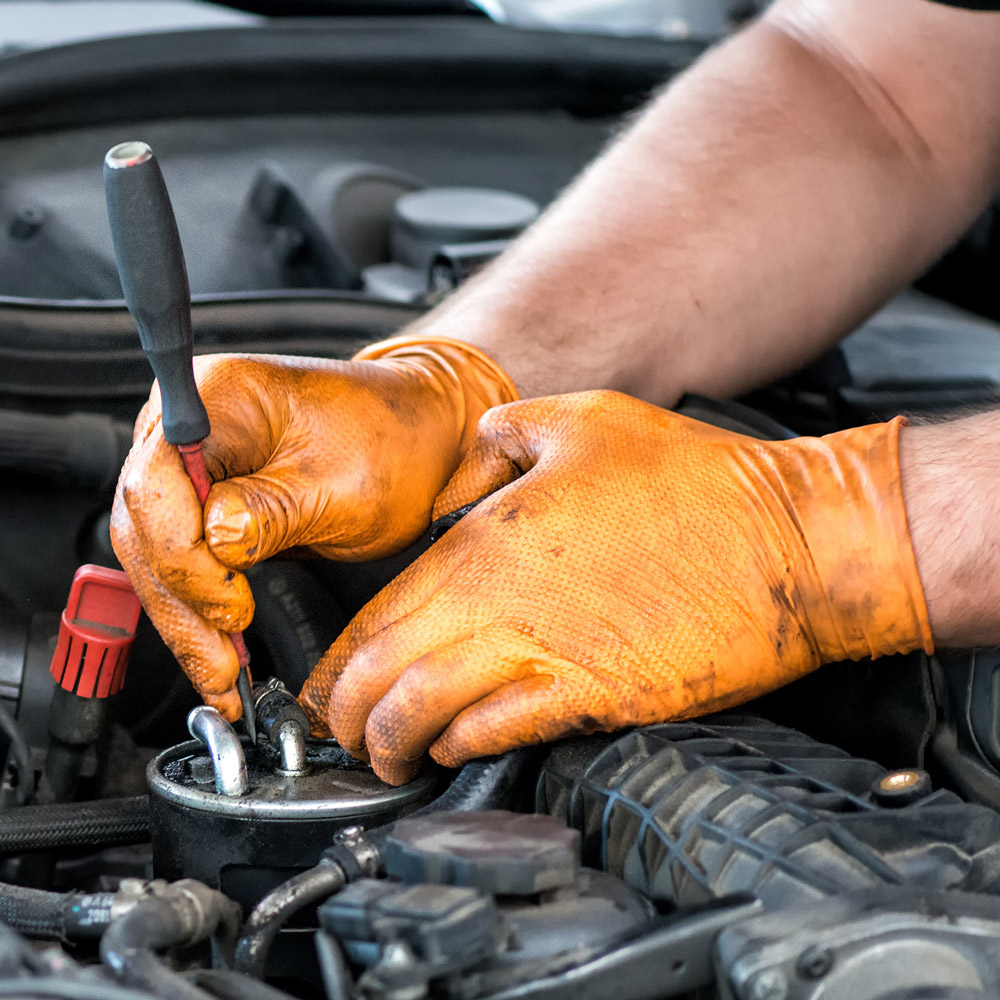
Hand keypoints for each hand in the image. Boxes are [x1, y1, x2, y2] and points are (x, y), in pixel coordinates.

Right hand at [111, 338, 516, 718]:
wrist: (420, 438)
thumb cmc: (393, 442)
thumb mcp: (344, 485)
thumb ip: (273, 512)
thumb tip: (214, 543)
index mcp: (219, 398)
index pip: (158, 484)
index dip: (183, 556)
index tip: (228, 605)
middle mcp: (190, 426)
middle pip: (147, 526)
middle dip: (182, 605)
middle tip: (219, 667)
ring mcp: (194, 465)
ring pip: (157, 555)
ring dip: (185, 620)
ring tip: (219, 677)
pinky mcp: (207, 502)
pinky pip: (185, 562)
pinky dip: (200, 610)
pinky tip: (218, 652)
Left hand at [299, 391, 932, 784]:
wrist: (791, 540)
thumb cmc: (695, 480)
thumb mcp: (584, 420)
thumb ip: (505, 434)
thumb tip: (472, 451)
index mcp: (488, 539)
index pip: (378, 613)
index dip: (337, 661)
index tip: (323, 685)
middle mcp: (502, 603)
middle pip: (385, 675)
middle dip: (345, 716)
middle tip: (336, 733)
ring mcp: (550, 655)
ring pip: (429, 715)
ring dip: (393, 744)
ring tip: (386, 757)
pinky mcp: (599, 696)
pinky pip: (504, 733)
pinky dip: (463, 746)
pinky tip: (454, 747)